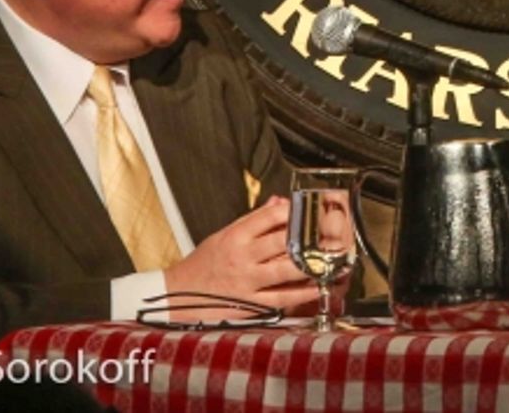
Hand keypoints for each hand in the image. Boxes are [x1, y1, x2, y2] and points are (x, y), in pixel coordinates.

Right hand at [164, 195, 318, 318]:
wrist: (176, 296)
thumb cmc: (202, 264)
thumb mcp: (225, 234)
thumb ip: (255, 219)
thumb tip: (280, 203)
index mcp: (236, 235)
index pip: (270, 216)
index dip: (294, 211)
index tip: (312, 209)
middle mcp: (243, 257)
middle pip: (282, 241)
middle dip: (310, 235)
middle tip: (332, 230)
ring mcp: (247, 282)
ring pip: (285, 270)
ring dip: (311, 263)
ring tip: (332, 257)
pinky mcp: (250, 305)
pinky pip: (281, 298)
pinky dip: (302, 293)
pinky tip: (318, 287)